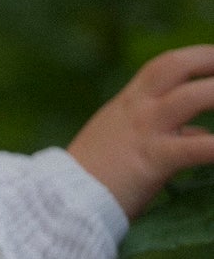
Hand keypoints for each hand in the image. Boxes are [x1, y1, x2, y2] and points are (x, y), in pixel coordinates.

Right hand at [67, 45, 213, 217]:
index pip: (165, 66)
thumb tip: (198, 135)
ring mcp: (144, 131)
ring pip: (193, 96)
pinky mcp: (153, 160)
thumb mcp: (122, 143)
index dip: (197, 57)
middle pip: (176, 65)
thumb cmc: (92, 178)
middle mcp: (136, 108)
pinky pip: (199, 148)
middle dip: (211, 59)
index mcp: (127, 103)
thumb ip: (160, 133)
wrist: (59, 201)